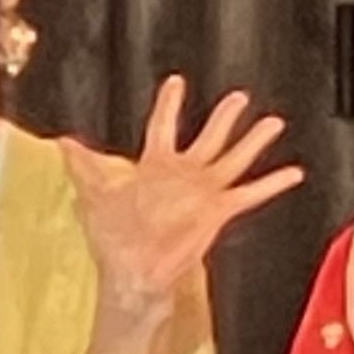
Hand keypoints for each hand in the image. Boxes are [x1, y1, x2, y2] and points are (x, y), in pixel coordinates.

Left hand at [60, 75, 304, 327]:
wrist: (133, 270)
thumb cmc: (113, 237)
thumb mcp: (95, 194)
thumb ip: (84, 165)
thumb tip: (61, 140)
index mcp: (155, 165)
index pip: (163, 125)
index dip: (169, 103)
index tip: (176, 82)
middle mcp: (184, 175)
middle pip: (209, 137)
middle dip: (224, 117)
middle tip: (240, 96)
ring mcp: (204, 192)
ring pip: (233, 158)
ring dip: (253, 142)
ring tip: (274, 123)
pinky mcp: (218, 210)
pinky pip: (250, 193)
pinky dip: (272, 183)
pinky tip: (292, 173)